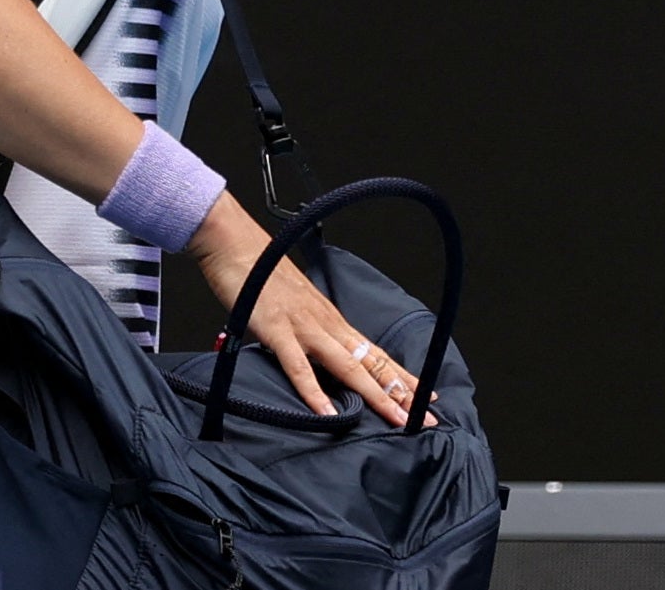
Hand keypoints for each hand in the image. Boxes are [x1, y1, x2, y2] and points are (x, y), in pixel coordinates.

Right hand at [185, 192, 434, 428]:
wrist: (236, 244)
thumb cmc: (262, 274)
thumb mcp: (295, 307)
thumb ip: (309, 333)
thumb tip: (319, 356)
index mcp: (331, 321)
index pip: (375, 353)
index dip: (401, 375)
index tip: (424, 394)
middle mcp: (326, 325)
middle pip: (371, 363)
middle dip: (401, 391)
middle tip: (428, 415)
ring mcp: (305, 328)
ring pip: (348, 367)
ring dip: (375, 395)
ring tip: (396, 418)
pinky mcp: (278, 330)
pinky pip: (299, 367)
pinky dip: (315, 393)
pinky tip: (328, 414)